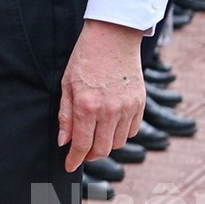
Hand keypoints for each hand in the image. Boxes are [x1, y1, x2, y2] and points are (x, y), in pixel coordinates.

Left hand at [57, 19, 145, 171]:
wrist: (113, 37)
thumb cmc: (85, 58)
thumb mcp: (67, 84)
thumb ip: (65, 115)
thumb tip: (64, 142)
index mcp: (87, 104)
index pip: (81, 144)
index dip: (74, 159)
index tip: (69, 166)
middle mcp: (109, 110)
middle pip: (102, 149)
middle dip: (89, 155)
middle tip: (81, 152)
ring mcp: (127, 107)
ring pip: (118, 143)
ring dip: (105, 144)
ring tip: (95, 134)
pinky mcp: (140, 104)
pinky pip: (132, 131)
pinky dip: (121, 133)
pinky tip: (111, 124)